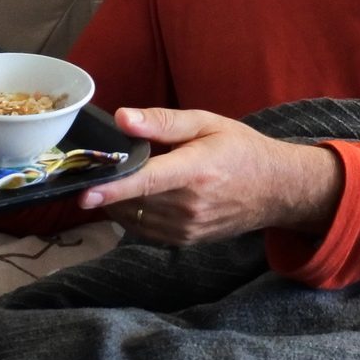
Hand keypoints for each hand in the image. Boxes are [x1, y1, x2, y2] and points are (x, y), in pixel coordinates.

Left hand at [75, 107, 343, 244]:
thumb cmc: (240, 149)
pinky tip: (139, 195)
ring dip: (118, 200)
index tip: (84, 194)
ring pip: (133, 217)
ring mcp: (188, 227)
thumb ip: (162, 122)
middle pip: (132, 200)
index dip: (113, 188)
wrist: (276, 189)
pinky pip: (143, 230)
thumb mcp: (206, 123)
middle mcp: (190, 205)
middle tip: (99, 164)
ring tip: (124, 176)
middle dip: (109, 184)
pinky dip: (131, 213)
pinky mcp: (185, 241)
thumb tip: (122, 118)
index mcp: (195, 170)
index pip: (147, 181)